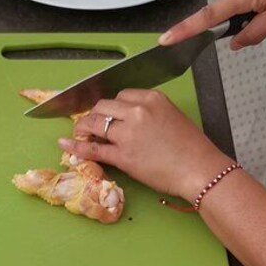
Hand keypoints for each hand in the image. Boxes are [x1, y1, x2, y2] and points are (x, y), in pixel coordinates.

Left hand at [58, 90, 232, 201]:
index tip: (108, 114)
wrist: (200, 170)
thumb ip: (149, 112)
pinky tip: (65, 143)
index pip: (120, 95)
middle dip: (94, 114)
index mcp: (152, 98)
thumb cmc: (192, 148)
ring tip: (80, 132)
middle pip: (103, 106)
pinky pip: (92, 149)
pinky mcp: (122, 156)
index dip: (111, 106)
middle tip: (92, 124)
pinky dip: (75, 146)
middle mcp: (137, 112)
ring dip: (83, 127)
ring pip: (94, 124)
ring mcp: (127, 134)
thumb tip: (127, 118)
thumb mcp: (172, 116)